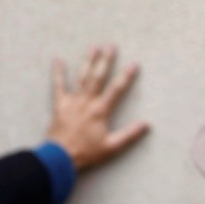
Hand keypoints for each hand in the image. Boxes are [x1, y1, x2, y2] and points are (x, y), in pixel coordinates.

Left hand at [46, 45, 149, 169]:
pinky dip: (58, 73)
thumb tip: (146, 124)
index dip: (126, 76)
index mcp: (101, 111)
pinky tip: (58, 61)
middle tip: (111, 46)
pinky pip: (58, 86)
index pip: (117, 89)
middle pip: (98, 77)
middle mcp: (87, 102)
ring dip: (88, 62)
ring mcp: (73, 101)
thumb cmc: (87, 153)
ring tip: (93, 47)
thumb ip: (129, 134)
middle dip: (106, 61)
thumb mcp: (112, 147)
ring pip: (82, 77)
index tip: (134, 64)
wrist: (60, 157)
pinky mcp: (60, 105)